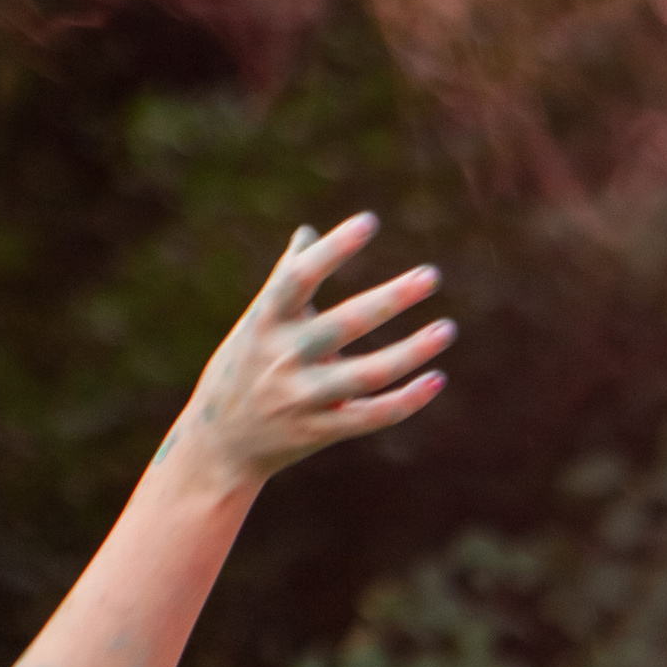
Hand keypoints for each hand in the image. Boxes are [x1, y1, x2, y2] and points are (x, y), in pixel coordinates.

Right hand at [181, 216, 453, 489]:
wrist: (219, 444)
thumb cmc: (243, 369)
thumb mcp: (255, 324)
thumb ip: (283, 281)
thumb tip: (307, 233)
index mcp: (266, 322)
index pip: (298, 278)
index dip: (332, 249)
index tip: (369, 221)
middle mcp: (283, 358)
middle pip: (344, 325)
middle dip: (390, 299)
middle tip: (431, 275)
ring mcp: (302, 398)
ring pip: (367, 375)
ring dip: (412, 352)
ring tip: (447, 329)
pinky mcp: (320, 431)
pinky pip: (371, 416)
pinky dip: (407, 401)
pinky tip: (437, 379)